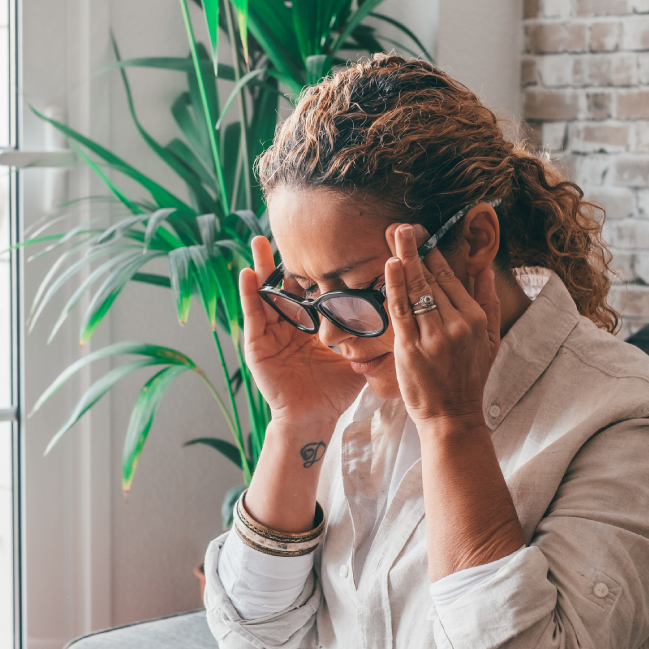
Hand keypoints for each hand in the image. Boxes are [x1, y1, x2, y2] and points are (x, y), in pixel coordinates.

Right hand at [239, 236, 366, 425]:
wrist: (313, 419)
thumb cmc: (333, 393)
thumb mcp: (354, 359)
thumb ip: (371, 341)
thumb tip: (400, 323)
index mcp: (311, 326)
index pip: (311, 290)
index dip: (313, 268)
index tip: (320, 241)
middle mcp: (288, 325)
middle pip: (285, 285)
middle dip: (282, 259)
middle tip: (282, 229)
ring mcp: (271, 334)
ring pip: (265, 294)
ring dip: (260, 268)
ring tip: (258, 242)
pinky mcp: (256, 345)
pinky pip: (253, 315)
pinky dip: (249, 294)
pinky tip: (248, 274)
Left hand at [384, 223, 501, 427]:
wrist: (452, 415)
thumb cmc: (469, 378)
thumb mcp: (490, 340)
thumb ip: (488, 303)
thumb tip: (485, 270)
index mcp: (474, 318)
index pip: (450, 278)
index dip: (433, 254)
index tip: (422, 235)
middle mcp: (455, 324)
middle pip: (431, 279)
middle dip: (415, 249)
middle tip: (402, 226)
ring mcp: (433, 336)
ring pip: (416, 290)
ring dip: (404, 260)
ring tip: (394, 235)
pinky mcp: (411, 349)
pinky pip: (402, 311)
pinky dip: (395, 287)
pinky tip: (391, 266)